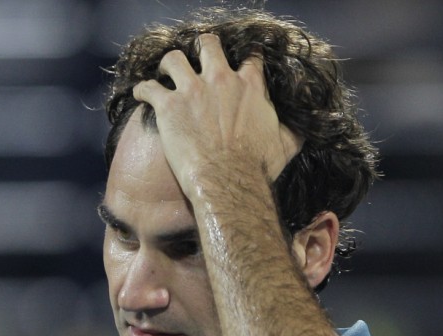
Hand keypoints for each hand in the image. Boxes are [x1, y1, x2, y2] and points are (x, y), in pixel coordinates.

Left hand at [132, 33, 301, 192]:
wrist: (228, 182)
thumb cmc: (257, 168)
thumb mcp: (285, 147)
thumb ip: (292, 132)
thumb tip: (303, 130)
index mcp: (249, 86)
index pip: (249, 58)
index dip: (244, 57)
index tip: (239, 62)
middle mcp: (220, 80)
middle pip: (208, 45)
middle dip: (202, 49)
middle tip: (197, 59)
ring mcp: (192, 90)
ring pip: (174, 59)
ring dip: (168, 65)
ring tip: (165, 74)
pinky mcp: (168, 106)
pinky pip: (148, 87)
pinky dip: (142, 90)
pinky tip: (140, 94)